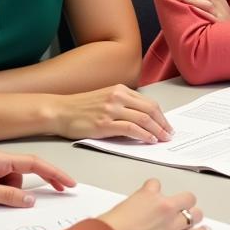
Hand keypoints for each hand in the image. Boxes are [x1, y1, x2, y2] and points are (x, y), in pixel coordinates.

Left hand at [0, 150, 75, 207]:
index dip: (54, 172)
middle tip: (59, 192)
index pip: (35, 163)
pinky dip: (0, 196)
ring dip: (10, 194)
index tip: (68, 182)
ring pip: (13, 183)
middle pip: (26, 172)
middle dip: (40, 182)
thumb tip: (31, 201)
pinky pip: (1, 187)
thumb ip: (7, 196)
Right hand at [51, 85, 172, 143]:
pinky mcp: (104, 123)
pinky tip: (149, 140)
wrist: (59, 111)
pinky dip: (143, 135)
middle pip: (150, 110)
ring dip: (157, 131)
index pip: (149, 103)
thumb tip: (143, 119)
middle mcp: (118, 97)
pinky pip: (131, 129)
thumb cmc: (80, 108)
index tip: (167, 125)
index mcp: (120, 90)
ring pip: (143, 119)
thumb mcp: (105, 98)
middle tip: (169, 134)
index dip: (161, 116)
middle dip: (163, 124)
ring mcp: (111, 109)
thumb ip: (123, 104)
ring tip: (162, 139)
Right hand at [97, 179, 208, 229]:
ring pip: (195, 215)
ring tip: (194, 220)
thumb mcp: (117, 209)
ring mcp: (172, 225)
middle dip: (185, 203)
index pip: (156, 184)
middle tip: (182, 209)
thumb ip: (130, 208)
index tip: (156, 197)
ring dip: (194, 217)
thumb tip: (129, 215)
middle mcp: (164, 207)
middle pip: (187, 198)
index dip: (156, 192)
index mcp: (148, 195)